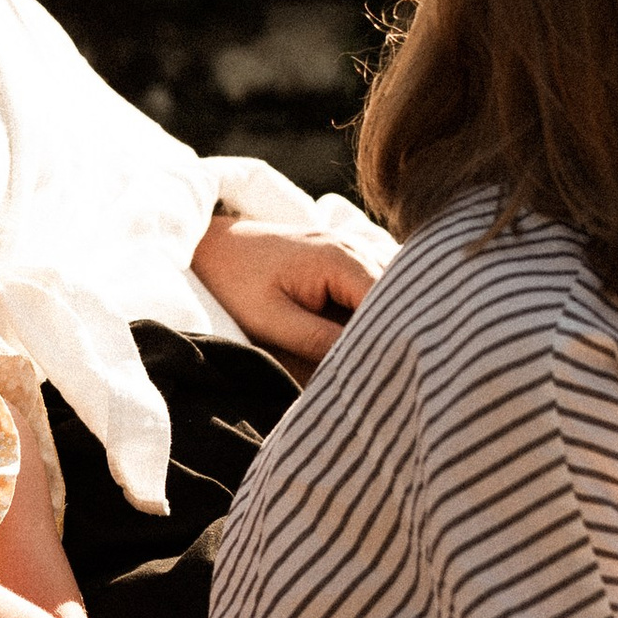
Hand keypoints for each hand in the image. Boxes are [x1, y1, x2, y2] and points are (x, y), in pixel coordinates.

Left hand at [191, 213, 383, 367]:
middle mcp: (357, 246)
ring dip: (393, 316)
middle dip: (401, 328)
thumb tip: (363, 363)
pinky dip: (380, 305)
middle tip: (395, 368)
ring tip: (385, 354)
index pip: (392, 300)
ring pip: (396, 287)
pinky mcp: (349, 255)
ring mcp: (356, 246)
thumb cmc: (236, 282)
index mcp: (341, 258)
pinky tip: (372, 333)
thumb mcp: (272, 321)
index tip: (393, 371)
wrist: (215, 246)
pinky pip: (380, 281)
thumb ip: (319, 341)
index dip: (397, 336)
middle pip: (402, 293)